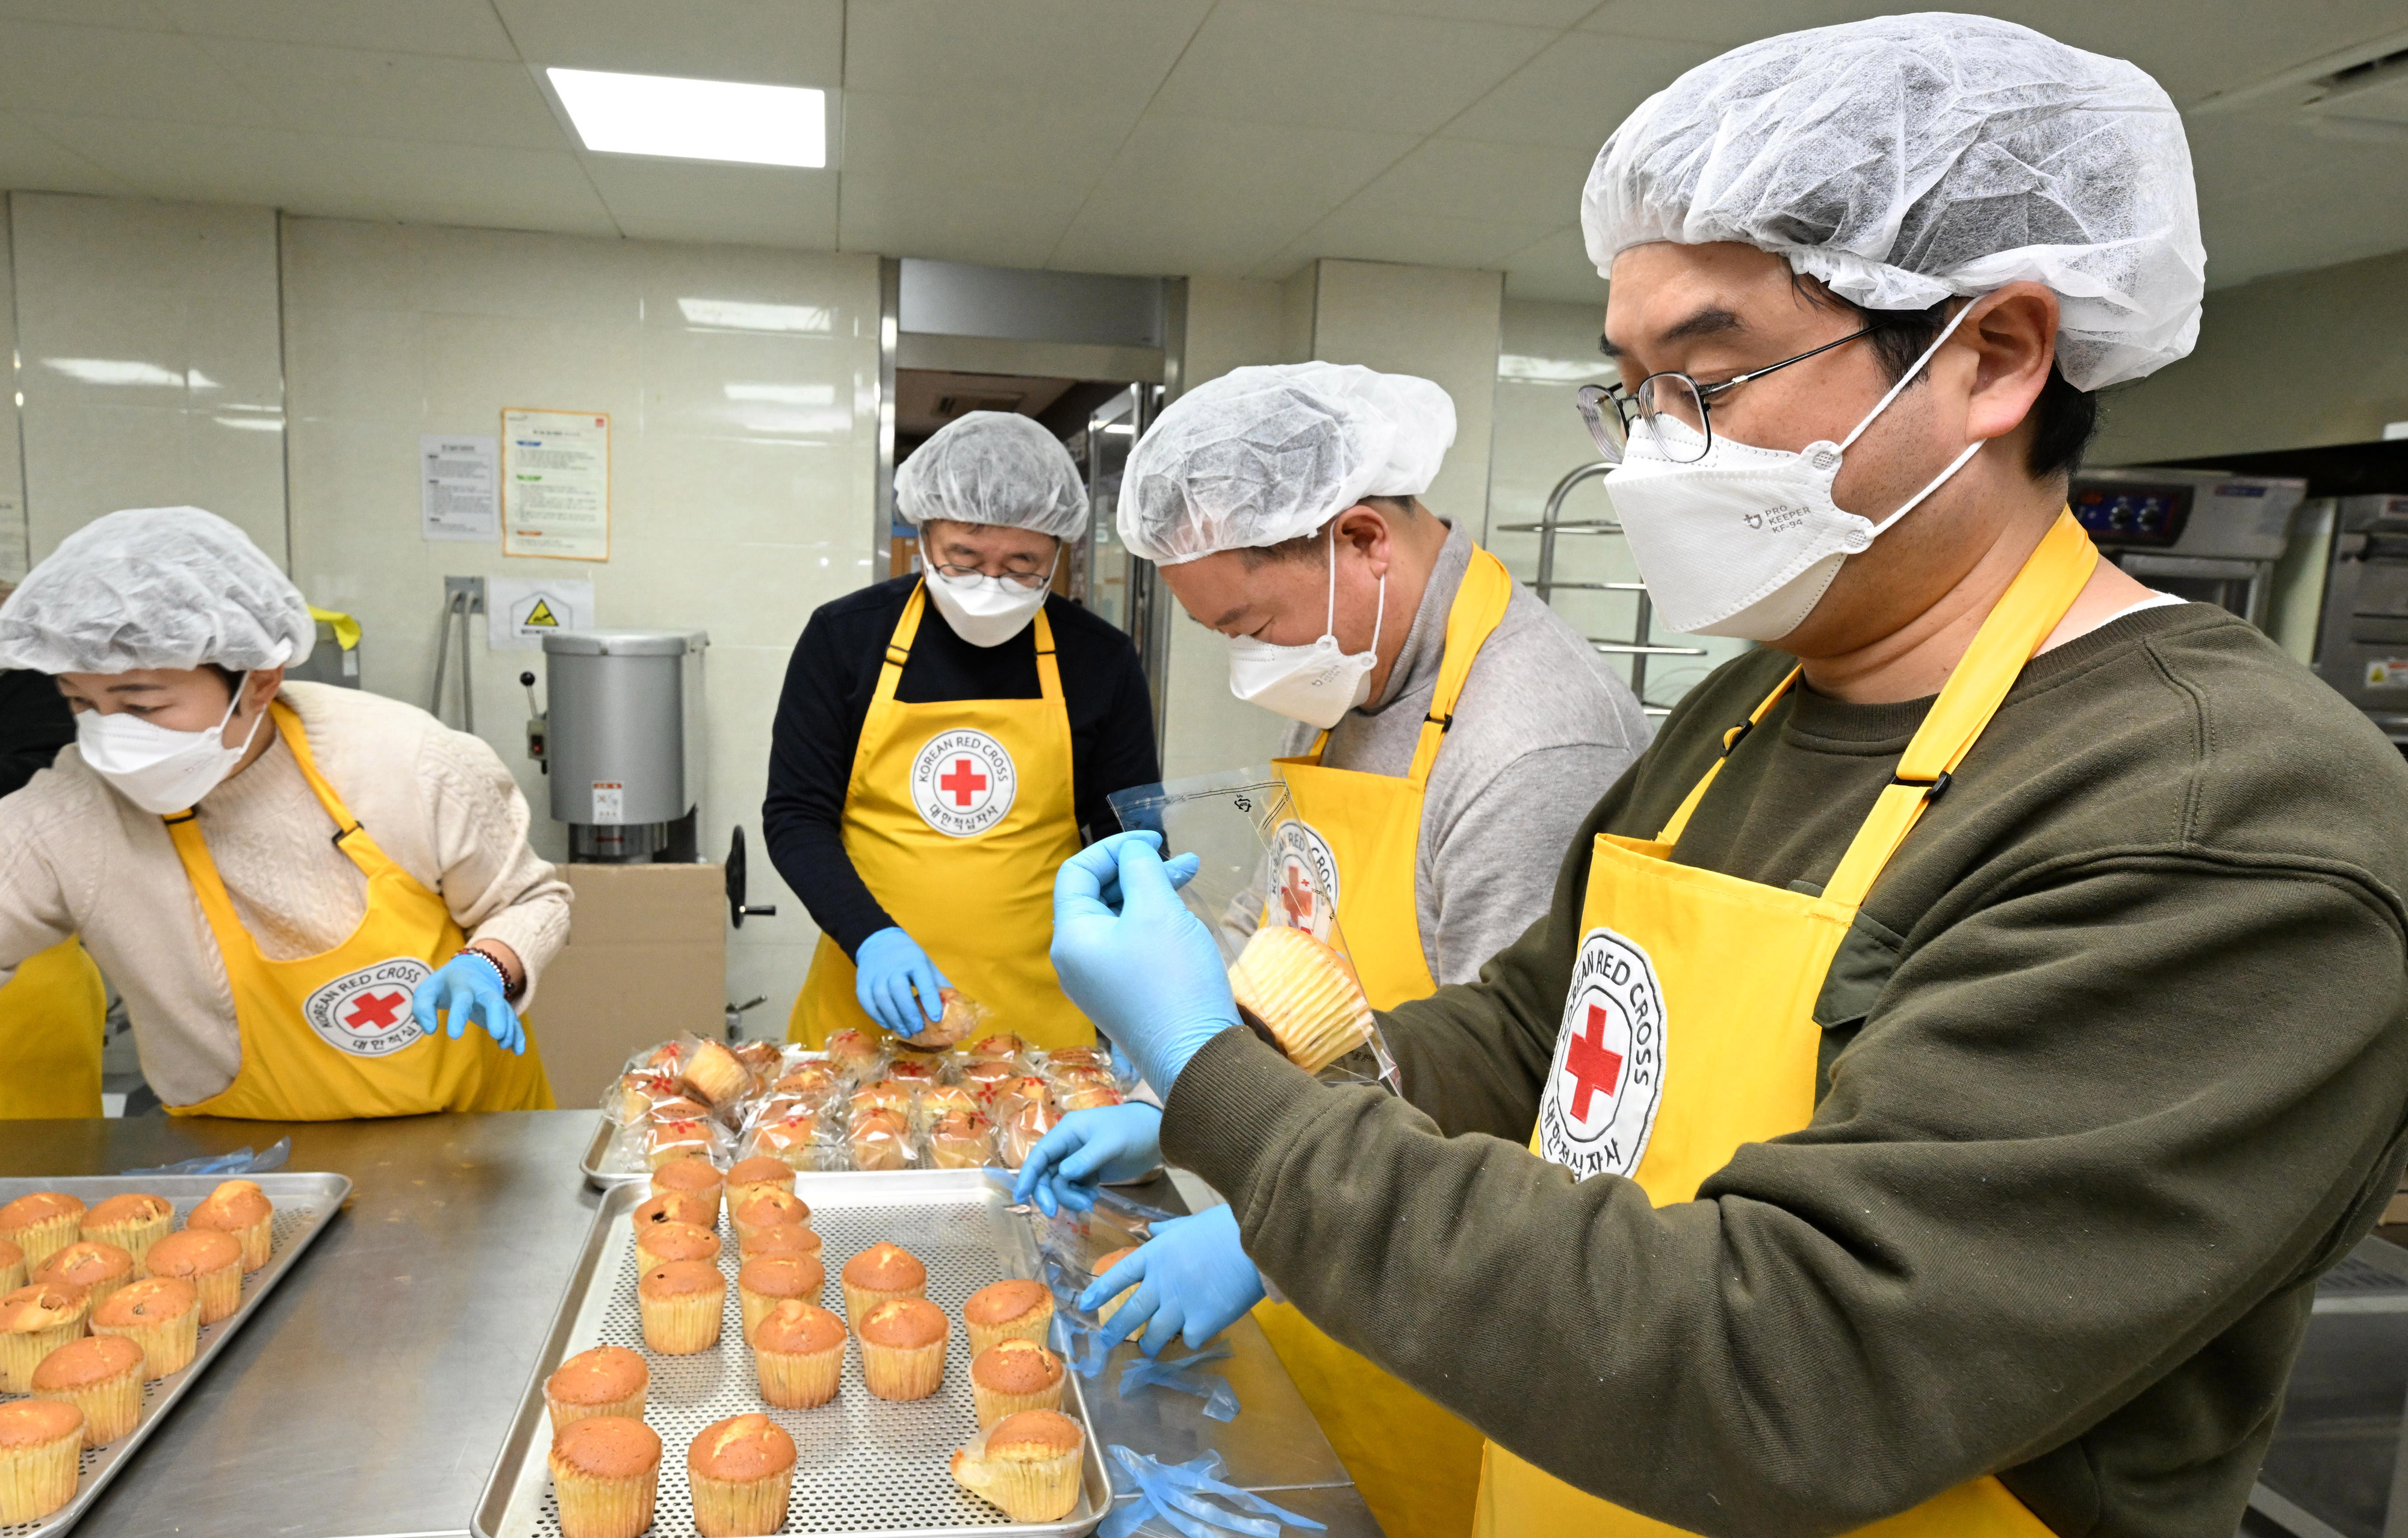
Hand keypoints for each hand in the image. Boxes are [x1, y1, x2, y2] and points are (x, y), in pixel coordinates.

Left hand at [412, 951, 524, 1054]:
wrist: (469, 970)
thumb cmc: (443, 986)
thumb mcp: (426, 991)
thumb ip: (422, 1009)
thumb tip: (430, 1030)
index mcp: (462, 985)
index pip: (461, 999)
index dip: (459, 1016)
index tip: (454, 1036)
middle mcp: (482, 990)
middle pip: (493, 1000)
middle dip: (497, 1016)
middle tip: (497, 1034)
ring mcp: (495, 999)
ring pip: (506, 1011)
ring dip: (509, 1028)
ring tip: (504, 1045)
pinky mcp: (502, 1009)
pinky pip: (514, 1020)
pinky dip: (518, 1034)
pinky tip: (518, 1050)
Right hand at [854, 926, 947, 1036]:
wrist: (879, 943)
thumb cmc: (908, 958)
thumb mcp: (926, 965)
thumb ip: (938, 984)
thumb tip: (954, 1007)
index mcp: (914, 961)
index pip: (923, 981)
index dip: (930, 1000)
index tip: (936, 1018)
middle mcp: (893, 967)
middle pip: (899, 991)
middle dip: (910, 1014)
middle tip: (918, 1030)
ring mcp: (875, 975)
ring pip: (882, 999)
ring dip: (894, 1019)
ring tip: (906, 1032)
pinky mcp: (862, 982)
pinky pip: (867, 1002)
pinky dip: (877, 1016)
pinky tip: (888, 1024)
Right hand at [1013, 1103, 1163, 1215]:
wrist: (1157, 1134)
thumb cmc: (1133, 1131)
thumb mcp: (1110, 1143)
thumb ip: (1085, 1159)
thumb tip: (1062, 1174)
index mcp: (1067, 1131)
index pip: (1040, 1154)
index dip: (1028, 1175)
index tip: (1021, 1198)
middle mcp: (1067, 1145)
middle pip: (1045, 1173)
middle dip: (1048, 1193)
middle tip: (1056, 1213)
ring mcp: (1077, 1160)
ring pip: (1059, 1184)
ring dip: (1068, 1197)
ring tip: (1089, 1203)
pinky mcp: (1088, 1172)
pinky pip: (1072, 1188)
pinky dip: (1078, 1197)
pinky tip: (1093, 1199)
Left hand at [1050, 831, 1227, 1094]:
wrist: (1197, 1056)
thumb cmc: (1173, 979)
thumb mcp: (1156, 909)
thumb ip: (1139, 868)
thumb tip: (1132, 852)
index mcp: (1071, 937)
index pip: (1076, 873)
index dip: (1113, 848)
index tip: (1154, 840)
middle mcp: (1075, 960)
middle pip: (1097, 895)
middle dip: (1138, 870)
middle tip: (1183, 861)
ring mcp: (1097, 981)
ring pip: (1118, 920)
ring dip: (1150, 893)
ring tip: (1191, 878)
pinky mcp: (1122, 996)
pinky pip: (1129, 946)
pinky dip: (1153, 923)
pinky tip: (1182, 916)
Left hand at [1079, 1206, 1263, 1356]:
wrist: (1256, 1242)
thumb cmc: (1226, 1226)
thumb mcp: (1190, 1223)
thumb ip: (1168, 1230)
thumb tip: (1153, 1229)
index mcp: (1155, 1255)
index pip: (1118, 1276)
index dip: (1101, 1291)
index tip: (1085, 1304)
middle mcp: (1160, 1283)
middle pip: (1129, 1313)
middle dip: (1114, 1331)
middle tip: (1105, 1342)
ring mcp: (1179, 1306)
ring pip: (1153, 1336)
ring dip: (1149, 1345)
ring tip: (1148, 1350)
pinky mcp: (1202, 1323)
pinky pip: (1189, 1340)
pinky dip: (1192, 1339)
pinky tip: (1199, 1334)